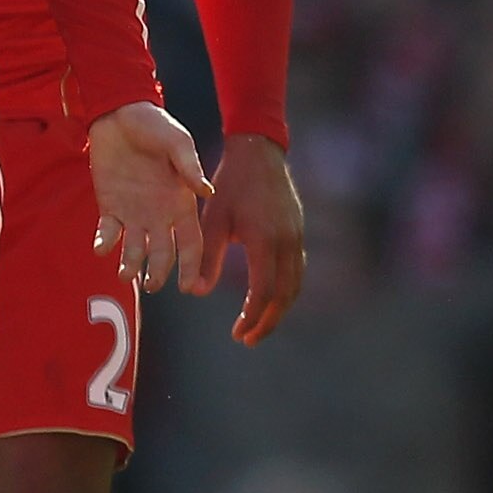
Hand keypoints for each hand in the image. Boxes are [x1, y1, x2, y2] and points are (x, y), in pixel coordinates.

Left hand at [88, 102, 211, 292]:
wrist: (120, 113)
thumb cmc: (155, 126)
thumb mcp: (177, 142)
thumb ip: (189, 167)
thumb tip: (206, 192)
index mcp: (181, 203)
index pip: (191, 242)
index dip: (191, 265)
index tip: (187, 286)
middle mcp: (159, 215)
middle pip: (162, 253)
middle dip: (158, 272)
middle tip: (151, 285)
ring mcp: (133, 213)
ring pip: (134, 249)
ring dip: (130, 265)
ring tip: (125, 275)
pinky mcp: (110, 207)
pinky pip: (108, 233)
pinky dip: (104, 244)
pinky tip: (102, 249)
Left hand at [188, 133, 306, 342]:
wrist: (259, 152)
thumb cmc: (230, 184)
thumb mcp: (212, 220)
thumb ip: (206, 257)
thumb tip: (194, 292)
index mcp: (265, 241)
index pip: (264, 291)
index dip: (252, 316)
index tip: (237, 333)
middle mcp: (287, 242)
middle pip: (285, 295)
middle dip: (268, 321)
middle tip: (248, 339)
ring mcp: (297, 237)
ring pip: (295, 285)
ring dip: (279, 309)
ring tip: (259, 326)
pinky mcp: (298, 232)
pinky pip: (297, 270)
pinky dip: (285, 291)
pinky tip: (269, 298)